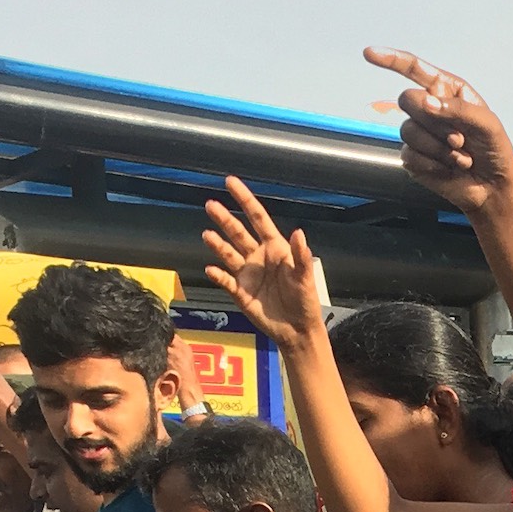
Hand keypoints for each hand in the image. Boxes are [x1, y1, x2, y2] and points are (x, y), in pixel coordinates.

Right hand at [202, 176, 325, 343]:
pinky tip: (212, 269)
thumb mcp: (305, 278)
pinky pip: (225, 280)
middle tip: (210, 204)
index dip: (244, 199)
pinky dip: (218, 275)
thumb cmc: (305, 301)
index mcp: (275, 248)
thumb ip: (301, 256)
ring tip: (207, 234)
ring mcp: (247, 274)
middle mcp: (257, 257)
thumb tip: (298, 232)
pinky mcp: (240, 292)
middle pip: (237, 232)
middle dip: (224, 218)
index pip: (257, 218)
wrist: (297, 330)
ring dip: (217, 244)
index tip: (230, 181)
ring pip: (228, 253)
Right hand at [363, 47, 512, 217]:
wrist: (493, 187)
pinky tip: (449, 168)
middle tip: (460, 138)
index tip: (369, 53)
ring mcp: (419, 133)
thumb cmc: (494, 150)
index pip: (414, 69)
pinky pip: (409, 155)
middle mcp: (429, 108)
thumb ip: (458, 109)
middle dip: (435, 121)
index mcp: (447, 90)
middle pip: (407, 99)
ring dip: (439, 148)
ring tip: (460, 156)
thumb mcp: (487, 123)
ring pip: (408, 131)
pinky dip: (433, 165)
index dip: (391, 60)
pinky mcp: (413, 157)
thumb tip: (426, 103)